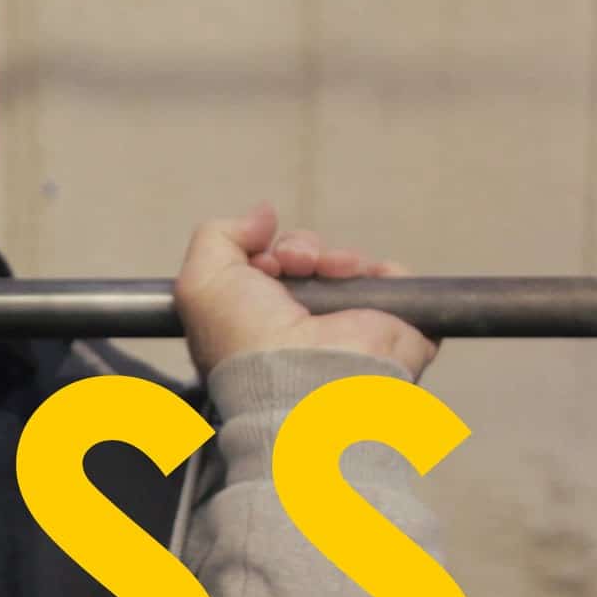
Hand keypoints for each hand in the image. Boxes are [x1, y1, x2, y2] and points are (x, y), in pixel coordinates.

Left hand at [174, 201, 437, 380]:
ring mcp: (348, 330)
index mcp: (258, 324)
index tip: (260, 262)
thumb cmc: (248, 343)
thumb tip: (261, 217)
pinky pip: (394, 282)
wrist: (305, 379)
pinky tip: (358, 277)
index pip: (266, 270)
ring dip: (336, 257)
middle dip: (299, 248)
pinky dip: (380, 270)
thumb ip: (217, 236)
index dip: (262, 253)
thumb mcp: (201, 283)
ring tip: (328, 272)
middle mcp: (302, 328)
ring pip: (348, 268)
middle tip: (294, 263)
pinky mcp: (392, 330)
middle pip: (307, 262)